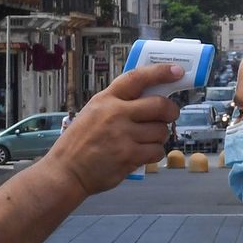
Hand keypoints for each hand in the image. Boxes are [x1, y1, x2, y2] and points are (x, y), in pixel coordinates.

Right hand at [44, 65, 181, 195]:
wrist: (66, 171)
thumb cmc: (79, 143)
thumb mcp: (93, 113)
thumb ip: (118, 104)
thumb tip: (149, 98)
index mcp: (106, 99)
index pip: (137, 78)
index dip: (160, 72)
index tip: (176, 71)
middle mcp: (116, 114)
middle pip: (159, 105)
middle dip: (171, 110)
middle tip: (170, 115)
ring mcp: (123, 136)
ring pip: (161, 130)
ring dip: (160, 135)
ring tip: (147, 139)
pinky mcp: (129, 156)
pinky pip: (157, 151)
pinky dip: (155, 152)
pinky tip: (144, 153)